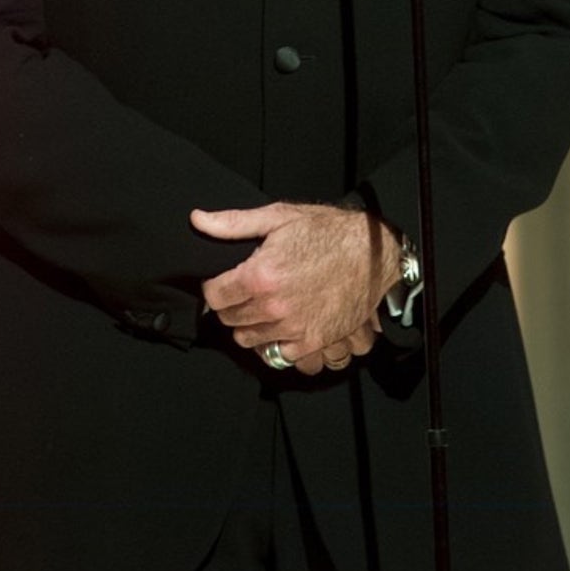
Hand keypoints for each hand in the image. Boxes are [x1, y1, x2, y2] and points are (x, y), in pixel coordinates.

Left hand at [191, 201, 401, 366]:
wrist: (372, 253)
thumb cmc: (325, 230)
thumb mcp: (279, 216)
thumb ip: (233, 223)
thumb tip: (197, 219)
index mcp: (260, 275)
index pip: (214, 296)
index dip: (214, 286)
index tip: (223, 281)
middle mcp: (273, 307)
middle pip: (229, 319)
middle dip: (230, 305)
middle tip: (243, 291)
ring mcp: (293, 328)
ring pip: (248, 339)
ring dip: (249, 324)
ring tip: (262, 306)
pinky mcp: (312, 342)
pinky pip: (277, 354)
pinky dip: (274, 342)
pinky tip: (280, 323)